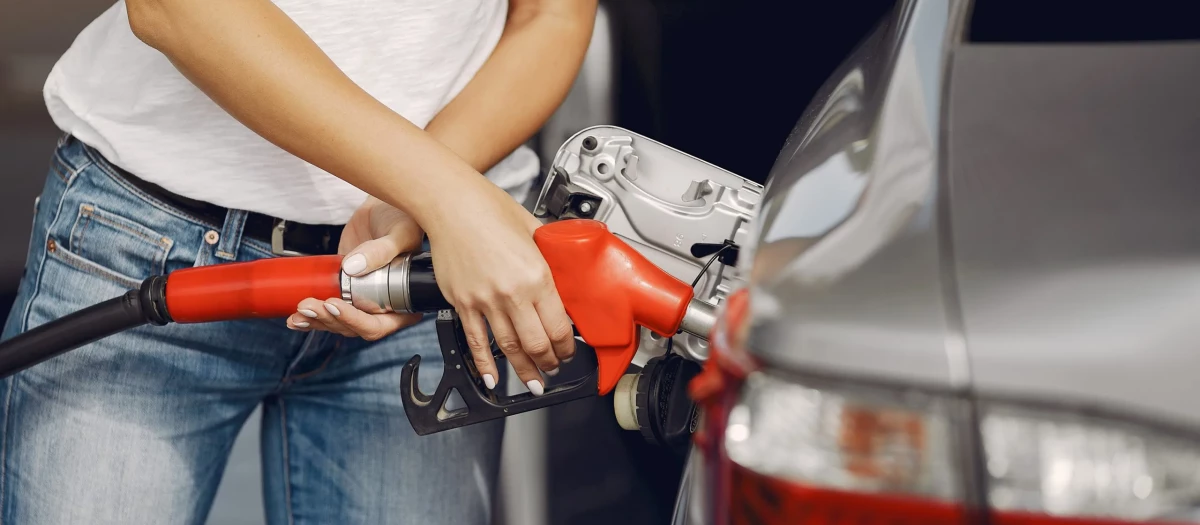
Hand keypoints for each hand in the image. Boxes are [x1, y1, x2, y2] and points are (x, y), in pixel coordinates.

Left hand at [287, 197, 422, 339]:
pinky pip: (328, 310)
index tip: (336, 304)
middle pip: (354, 327)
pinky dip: (311, 317)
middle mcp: (384, 306)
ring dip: (316, 320)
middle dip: (329, 319)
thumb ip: (382, 250)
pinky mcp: (344, 291)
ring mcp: (362, 300)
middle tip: (309, 304)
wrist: (383, 208)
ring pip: (338, 323)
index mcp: (404, 301)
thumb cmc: (402, 218)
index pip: (380, 324)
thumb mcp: (400, 232)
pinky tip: (296, 318)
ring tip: (299, 310)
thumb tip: (353, 268)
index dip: (356, 321)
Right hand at [425, 184, 574, 395]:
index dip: (567, 346)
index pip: (559, 326)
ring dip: (523, 369)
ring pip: (509, 348)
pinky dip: (484, 364)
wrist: (451, 203)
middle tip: (554, 368)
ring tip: (533, 381)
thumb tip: (563, 267)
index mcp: (536, 276)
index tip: (569, 351)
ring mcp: (485, 301)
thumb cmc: (490, 208)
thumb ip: (550, 254)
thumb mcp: (534, 229)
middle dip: (549, 362)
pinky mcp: (462, 303)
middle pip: (537, 344)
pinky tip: (492, 379)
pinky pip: (476, 341)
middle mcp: (512, 293)